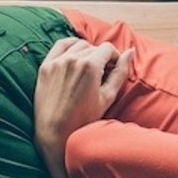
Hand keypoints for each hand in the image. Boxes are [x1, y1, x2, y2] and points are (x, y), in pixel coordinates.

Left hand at [32, 37, 133, 157]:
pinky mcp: (46, 66)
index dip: (115, 58)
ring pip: (78, 45)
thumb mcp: (107, 97)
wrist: (54, 133)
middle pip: (94, 48)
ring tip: (89, 69)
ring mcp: (57, 61)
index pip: (108, 48)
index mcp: (89, 66)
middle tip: (102, 74)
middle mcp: (72, 59)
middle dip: (102, 58)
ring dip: (87, 52)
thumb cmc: (83, 119)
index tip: (114, 69)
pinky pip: (61, 46)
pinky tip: (75, 55)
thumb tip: (131, 51)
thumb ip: (120, 72)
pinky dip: (70, 46)